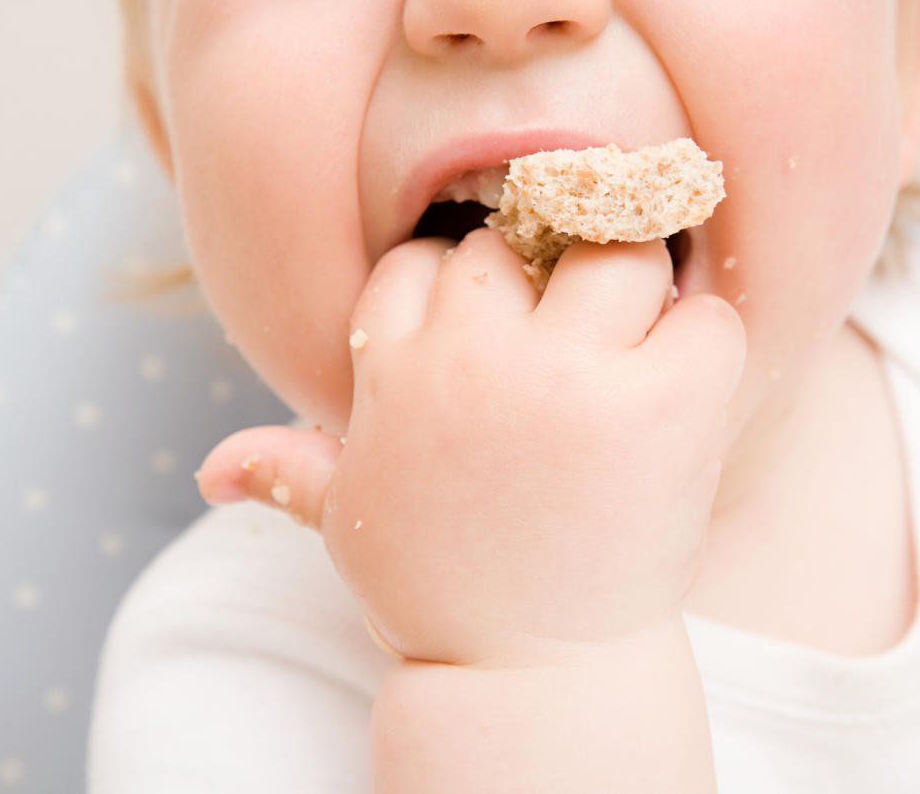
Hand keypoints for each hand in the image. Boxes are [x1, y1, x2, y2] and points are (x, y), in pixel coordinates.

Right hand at [196, 228, 745, 667]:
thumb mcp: (353, 523)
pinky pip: (707, 319)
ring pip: (618, 256)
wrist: (529, 674)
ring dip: (633, 294)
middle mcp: (474, 357)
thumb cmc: (444, 589)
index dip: (462, 292)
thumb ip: (290, 473)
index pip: (422, 263)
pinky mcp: (660, 405)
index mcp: (395, 371)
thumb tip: (212, 468)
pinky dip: (707, 341)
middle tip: (572, 346)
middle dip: (543, 283)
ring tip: (632, 356)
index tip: (492, 335)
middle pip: (518, 245)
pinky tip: (681, 392)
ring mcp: (570, 375)